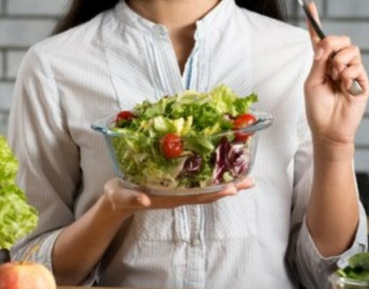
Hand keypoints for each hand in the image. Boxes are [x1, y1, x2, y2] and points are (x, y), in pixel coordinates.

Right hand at [102, 177, 254, 218]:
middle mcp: (179, 194)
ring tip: (246, 176)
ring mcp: (180, 189)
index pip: (196, 196)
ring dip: (227, 182)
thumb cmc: (120, 196)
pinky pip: (200, 180)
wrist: (118, 198)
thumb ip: (133, 198)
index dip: (214, 193)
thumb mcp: (122, 196)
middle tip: (250, 181)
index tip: (232, 189)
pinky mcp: (177, 182)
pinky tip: (225, 168)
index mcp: (169, 197)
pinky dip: (214, 175)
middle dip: (229, 187)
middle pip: (209, 193)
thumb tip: (143, 200)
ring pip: (207, 187)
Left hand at [303, 2, 368, 152]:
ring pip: (351, 50)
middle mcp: (337, 65)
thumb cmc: (317, 109)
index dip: (315, 22)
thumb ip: (318, 61)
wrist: (329, 129)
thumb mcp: (312, 82)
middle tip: (324, 56)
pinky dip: (347, 75)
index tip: (310, 5)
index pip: (319, 39)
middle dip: (332, 43)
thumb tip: (325, 44)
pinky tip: (344, 87)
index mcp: (322, 63)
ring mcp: (351, 72)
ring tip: (336, 78)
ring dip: (340, 62)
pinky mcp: (362, 81)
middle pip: (340, 39)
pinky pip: (357, 66)